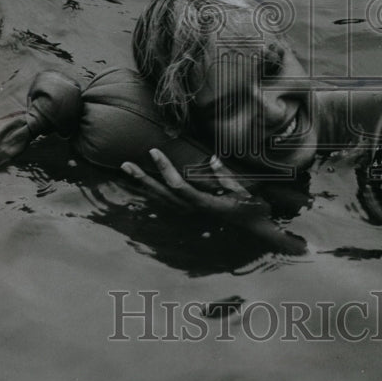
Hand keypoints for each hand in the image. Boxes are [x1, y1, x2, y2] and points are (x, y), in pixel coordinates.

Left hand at [121, 150, 269, 220]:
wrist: (256, 229)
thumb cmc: (252, 207)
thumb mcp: (245, 190)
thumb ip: (226, 176)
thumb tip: (212, 158)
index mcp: (205, 203)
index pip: (178, 185)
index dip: (165, 168)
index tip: (154, 151)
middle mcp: (193, 211)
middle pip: (162, 194)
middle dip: (143, 178)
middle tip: (125, 164)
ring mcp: (190, 214)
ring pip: (160, 200)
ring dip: (143, 185)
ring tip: (127, 171)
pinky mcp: (190, 214)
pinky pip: (165, 204)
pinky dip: (151, 194)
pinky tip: (141, 185)